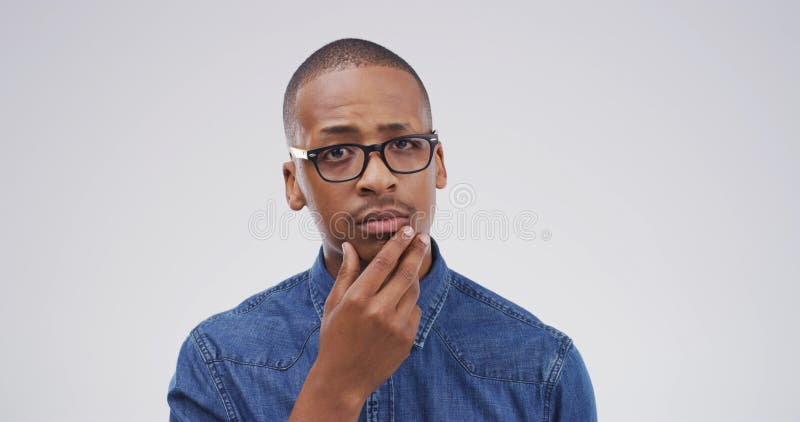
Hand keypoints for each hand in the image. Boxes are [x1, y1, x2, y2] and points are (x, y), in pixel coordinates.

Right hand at [295, 225, 429, 417]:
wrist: (343, 379)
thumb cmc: (334, 338)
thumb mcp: (334, 304)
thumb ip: (346, 274)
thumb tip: (350, 246)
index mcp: (357, 299)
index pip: (384, 263)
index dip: (398, 243)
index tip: (407, 230)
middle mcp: (379, 311)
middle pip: (406, 273)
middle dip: (416, 251)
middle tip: (423, 237)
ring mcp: (396, 326)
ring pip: (413, 292)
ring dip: (412, 278)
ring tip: (407, 269)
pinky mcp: (407, 339)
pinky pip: (414, 311)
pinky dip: (408, 303)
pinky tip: (397, 305)